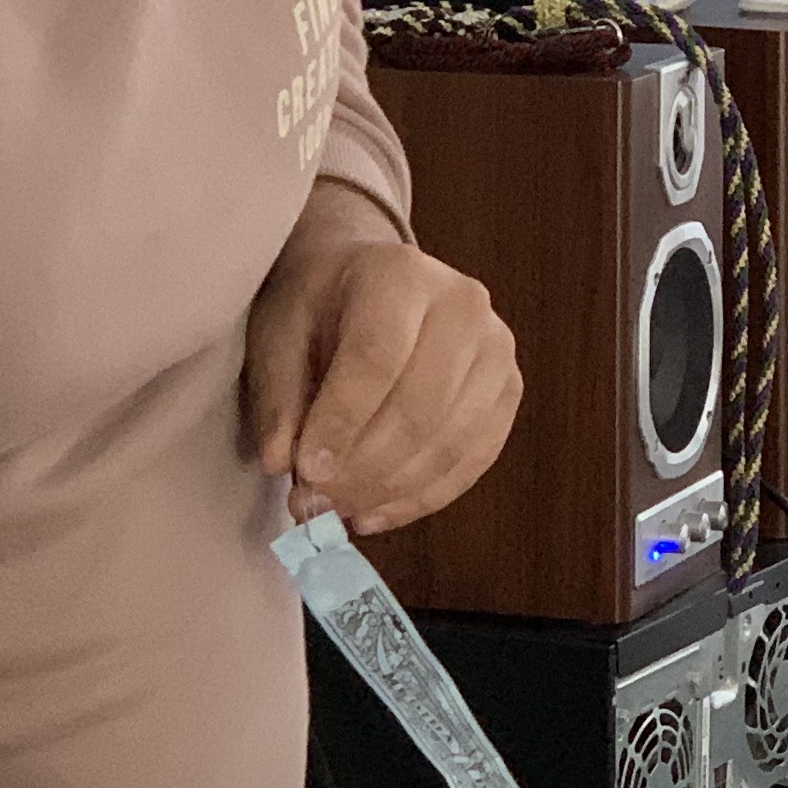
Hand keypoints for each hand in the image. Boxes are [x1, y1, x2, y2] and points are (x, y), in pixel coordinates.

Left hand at [243, 183, 520, 534]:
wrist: (368, 282)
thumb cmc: (319, 306)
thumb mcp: (279, 335)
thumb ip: (279, 397)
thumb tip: (282, 463)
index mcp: (400, 274)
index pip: (378, 356)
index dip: (342, 421)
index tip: (307, 471)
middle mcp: (463, 305)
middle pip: (421, 405)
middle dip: (365, 468)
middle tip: (316, 505)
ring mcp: (496, 348)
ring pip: (451, 440)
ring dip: (391, 490)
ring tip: (339, 513)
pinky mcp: (508, 389)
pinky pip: (473, 459)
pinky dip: (422, 497)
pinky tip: (376, 513)